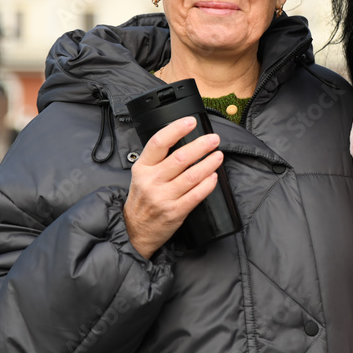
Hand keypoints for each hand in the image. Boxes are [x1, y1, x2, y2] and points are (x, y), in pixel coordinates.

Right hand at [123, 116, 223, 259]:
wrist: (134, 230)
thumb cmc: (142, 199)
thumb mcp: (142, 174)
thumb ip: (158, 159)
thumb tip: (184, 139)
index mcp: (142, 167)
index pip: (159, 142)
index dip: (176, 129)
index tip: (190, 121)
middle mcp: (152, 181)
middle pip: (180, 157)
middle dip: (201, 146)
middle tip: (213, 139)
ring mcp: (163, 197)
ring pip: (191, 176)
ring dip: (209, 163)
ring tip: (218, 156)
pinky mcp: (175, 212)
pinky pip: (196, 195)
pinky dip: (208, 185)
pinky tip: (214, 177)